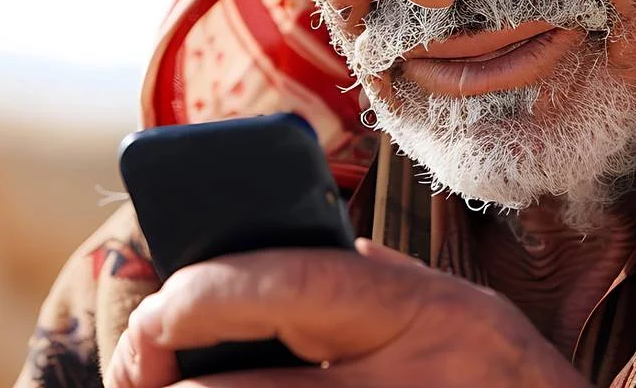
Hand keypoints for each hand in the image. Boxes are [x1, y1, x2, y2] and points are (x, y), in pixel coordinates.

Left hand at [109, 238, 589, 387]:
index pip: (286, 285)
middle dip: (165, 386)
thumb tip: (253, 260)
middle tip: (141, 375)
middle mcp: (403, 385)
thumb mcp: (447, 306)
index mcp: (416, 313)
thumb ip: (362, 282)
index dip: (200, 296)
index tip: (157, 309)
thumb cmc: (494, 375)